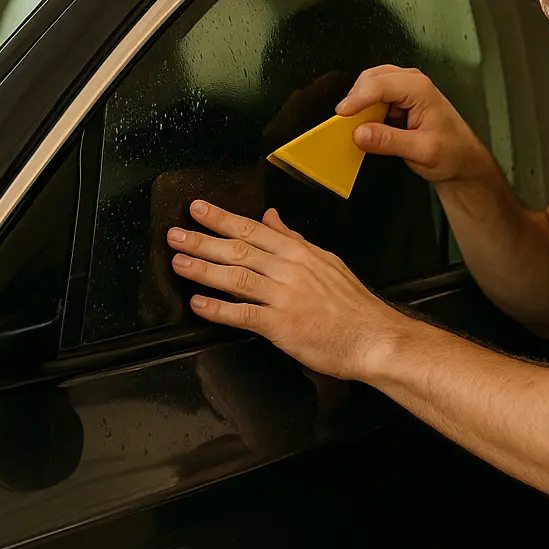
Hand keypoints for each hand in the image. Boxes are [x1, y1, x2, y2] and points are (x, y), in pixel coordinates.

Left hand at [168, 200, 406, 380]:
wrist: (373, 338)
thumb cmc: (352, 305)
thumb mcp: (326, 262)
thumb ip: (294, 240)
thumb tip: (272, 218)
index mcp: (300, 253)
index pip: (254, 229)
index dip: (222, 219)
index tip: (198, 209)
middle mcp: (290, 270)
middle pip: (239, 249)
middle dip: (203, 240)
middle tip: (175, 233)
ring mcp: (285, 297)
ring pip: (237, 277)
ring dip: (204, 269)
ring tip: (179, 262)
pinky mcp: (282, 325)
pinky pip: (244, 314)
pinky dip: (219, 309)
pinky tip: (198, 304)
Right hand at [335, 65, 488, 182]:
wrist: (463, 159)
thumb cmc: (452, 151)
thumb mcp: (422, 151)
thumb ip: (389, 142)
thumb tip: (360, 134)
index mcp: (420, 89)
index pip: (381, 85)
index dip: (358, 98)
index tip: (342, 114)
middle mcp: (412, 83)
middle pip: (371, 79)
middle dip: (355, 98)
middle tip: (344, 122)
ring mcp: (404, 89)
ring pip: (370, 85)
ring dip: (359, 104)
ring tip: (354, 126)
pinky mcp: (398, 99)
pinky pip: (373, 97)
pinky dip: (365, 110)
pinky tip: (365, 126)